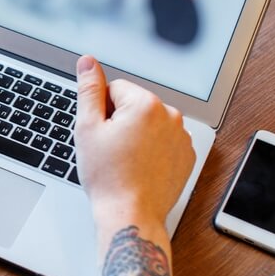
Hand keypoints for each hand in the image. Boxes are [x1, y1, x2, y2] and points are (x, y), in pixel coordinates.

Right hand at [74, 56, 195, 229]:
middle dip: (119, 122)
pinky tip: (139, 168)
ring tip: (125, 162)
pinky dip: (151, 150)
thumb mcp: (88, 128)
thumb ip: (89, 90)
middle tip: (110, 151)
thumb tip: (88, 62)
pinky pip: (163, 141)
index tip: (101, 136)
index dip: (101, 112)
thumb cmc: (107, 176)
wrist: (130, 214)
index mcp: (145, 104)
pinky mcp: (186, 155)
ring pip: (148, 123)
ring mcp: (181, 136)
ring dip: (135, 135)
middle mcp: (170, 115)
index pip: (114, 89)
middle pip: (133, 105)